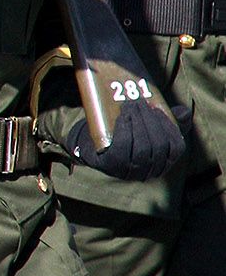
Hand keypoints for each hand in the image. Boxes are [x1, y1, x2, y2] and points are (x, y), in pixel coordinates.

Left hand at [69, 98, 183, 181]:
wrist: (90, 141)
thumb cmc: (123, 133)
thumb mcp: (146, 126)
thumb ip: (167, 120)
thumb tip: (185, 112)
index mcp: (163, 163)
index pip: (176, 148)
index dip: (170, 128)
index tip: (158, 110)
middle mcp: (149, 172)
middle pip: (158, 147)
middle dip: (150, 121)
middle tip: (140, 103)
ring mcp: (129, 172)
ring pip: (142, 148)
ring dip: (137, 123)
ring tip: (129, 105)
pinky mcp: (111, 166)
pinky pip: (122, 148)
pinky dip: (124, 129)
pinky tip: (122, 117)